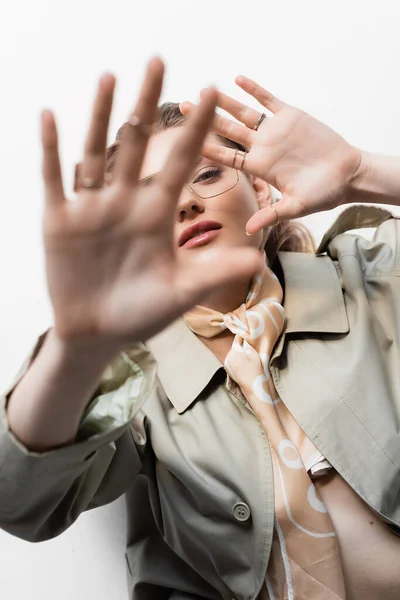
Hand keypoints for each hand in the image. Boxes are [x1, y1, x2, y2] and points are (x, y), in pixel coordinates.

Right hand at [42, 59, 261, 350]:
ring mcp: (93, 208)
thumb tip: (259, 258)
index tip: (211, 92)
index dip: (197, 129)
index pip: (181, 161)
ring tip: (109, 76)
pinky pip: (55, 179)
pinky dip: (52, 149)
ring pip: (97, 152)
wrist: (99, 334)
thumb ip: (216, 271)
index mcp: (157, 213)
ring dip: (101, 115)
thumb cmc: (140, 314)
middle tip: (159, 61)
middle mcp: (126, 202)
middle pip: (139, 144)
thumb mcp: (182, 292)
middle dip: (149, 103)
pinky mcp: (61, 220)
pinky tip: (51, 117)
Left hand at [181, 76, 363, 233]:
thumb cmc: (324, 194)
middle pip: (227, 130)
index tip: (184, 140)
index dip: (206, 147)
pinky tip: (238, 79)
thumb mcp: (296, 206)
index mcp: (259, 168)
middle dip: (204, 118)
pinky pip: (268, 99)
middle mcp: (262, 147)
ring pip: (244, 112)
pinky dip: (255, 89)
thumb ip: (272, 214)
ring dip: (224, 101)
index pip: (227, 156)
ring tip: (205, 88)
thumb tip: (249, 230)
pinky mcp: (291, 115)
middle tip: (182, 105)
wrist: (348, 174)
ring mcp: (274, 130)